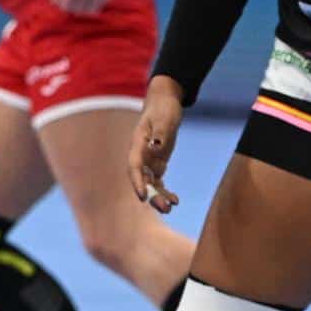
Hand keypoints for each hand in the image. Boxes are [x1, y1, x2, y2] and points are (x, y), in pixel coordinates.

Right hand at [128, 77, 184, 212]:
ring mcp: (149, 159)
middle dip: (151, 195)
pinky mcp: (158, 161)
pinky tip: (175, 200)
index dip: (137, 182)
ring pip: (150, 183)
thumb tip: (156, 147)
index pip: (134, 166)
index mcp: (138, 143)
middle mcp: (141, 154)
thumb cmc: (164, 107)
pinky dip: (165, 191)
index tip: (142, 196)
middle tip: (163, 208)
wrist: (164, 101)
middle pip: (142, 178)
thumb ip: (161, 132)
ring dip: (158, 196)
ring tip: (170, 208)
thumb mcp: (165, 118)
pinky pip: (159, 180)